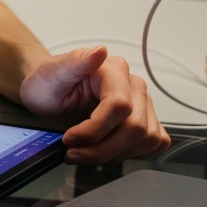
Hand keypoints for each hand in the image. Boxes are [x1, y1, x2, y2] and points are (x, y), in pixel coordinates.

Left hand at [19, 46, 169, 163]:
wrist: (48, 95)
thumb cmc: (49, 84)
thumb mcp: (51, 74)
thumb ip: (74, 62)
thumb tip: (99, 52)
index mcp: (113, 69)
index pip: (119, 106)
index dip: (95, 130)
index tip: (70, 138)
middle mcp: (133, 85)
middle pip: (134, 127)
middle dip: (101, 148)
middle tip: (74, 152)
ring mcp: (142, 103)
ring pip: (146, 139)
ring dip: (114, 154)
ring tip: (88, 152)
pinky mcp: (147, 119)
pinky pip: (157, 141)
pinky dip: (134, 153)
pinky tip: (110, 150)